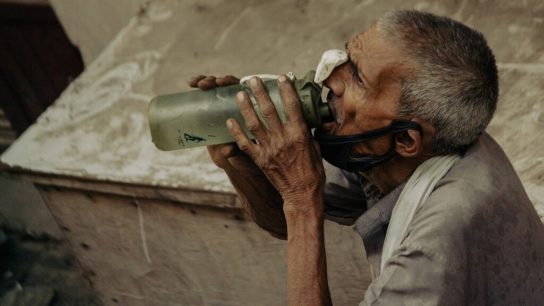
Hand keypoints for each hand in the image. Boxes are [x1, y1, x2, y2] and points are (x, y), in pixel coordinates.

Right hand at [188, 75, 249, 168]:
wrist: (238, 163)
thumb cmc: (246, 158)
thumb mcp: (242, 157)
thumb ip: (236, 154)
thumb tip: (227, 150)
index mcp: (249, 112)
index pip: (241, 92)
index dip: (232, 84)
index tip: (222, 83)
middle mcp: (237, 106)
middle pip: (227, 87)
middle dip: (216, 81)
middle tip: (207, 84)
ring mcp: (223, 108)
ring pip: (215, 88)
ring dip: (205, 81)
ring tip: (196, 83)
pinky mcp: (210, 112)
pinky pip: (204, 97)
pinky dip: (197, 87)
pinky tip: (190, 84)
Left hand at [226, 76, 325, 206]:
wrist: (301, 194)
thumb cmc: (312, 172)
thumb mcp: (316, 148)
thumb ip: (307, 132)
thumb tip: (304, 118)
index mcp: (299, 134)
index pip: (291, 106)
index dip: (286, 90)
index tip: (280, 77)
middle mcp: (283, 139)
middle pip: (269, 110)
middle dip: (260, 92)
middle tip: (252, 79)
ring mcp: (269, 149)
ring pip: (254, 123)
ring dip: (245, 107)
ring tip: (240, 94)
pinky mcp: (260, 159)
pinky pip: (245, 143)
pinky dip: (236, 132)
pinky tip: (229, 120)